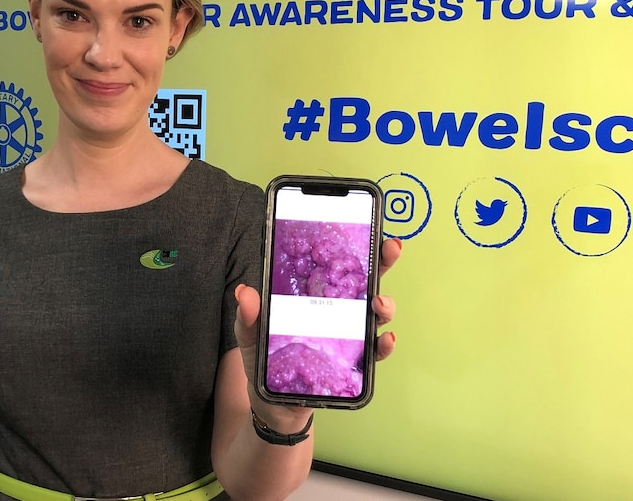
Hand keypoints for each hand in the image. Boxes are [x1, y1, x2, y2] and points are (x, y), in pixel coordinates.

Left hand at [233, 238, 401, 425]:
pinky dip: (382, 347)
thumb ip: (247, 316)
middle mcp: (338, 313)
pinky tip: (384, 340)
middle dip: (382, 263)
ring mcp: (349, 339)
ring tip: (379, 302)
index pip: (337, 266)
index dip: (353, 246)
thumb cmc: (266, 361)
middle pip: (366, 283)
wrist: (272, 405)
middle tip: (389, 250)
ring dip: (384, 306)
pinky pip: (374, 356)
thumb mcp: (250, 336)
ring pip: (376, 316)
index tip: (367, 226)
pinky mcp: (353, 368)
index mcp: (315, 297)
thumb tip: (244, 292)